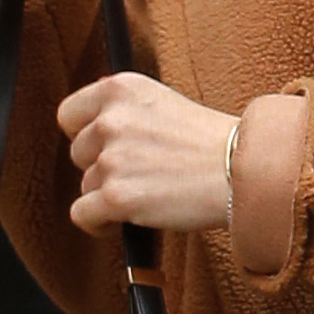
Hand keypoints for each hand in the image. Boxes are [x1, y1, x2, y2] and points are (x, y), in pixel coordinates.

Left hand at [60, 72, 241, 234]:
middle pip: (78, 154)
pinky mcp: (117, 196)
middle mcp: (111, 119)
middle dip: (102, 167)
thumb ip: (124, 110)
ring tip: (147, 194)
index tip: (103, 147)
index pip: (69, 114)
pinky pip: (83, 215)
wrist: (244, 172)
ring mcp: (112, 158)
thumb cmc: (211, 143)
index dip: (84, 135)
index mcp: (120, 89)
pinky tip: (123, 221)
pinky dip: (99, 223)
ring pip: (86, 186)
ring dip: (109, 194)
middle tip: (140, 174)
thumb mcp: (163, 102)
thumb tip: (89, 123)